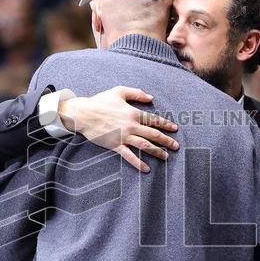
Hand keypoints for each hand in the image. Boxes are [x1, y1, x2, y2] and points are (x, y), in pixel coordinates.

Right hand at [58, 86, 179, 172]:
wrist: (83, 113)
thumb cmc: (100, 101)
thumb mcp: (119, 91)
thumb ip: (136, 93)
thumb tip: (151, 97)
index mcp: (133, 113)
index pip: (154, 120)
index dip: (166, 125)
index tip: (175, 129)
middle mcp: (131, 126)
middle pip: (153, 134)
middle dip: (167, 140)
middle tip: (176, 146)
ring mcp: (123, 137)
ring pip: (144, 146)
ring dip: (157, 152)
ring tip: (166, 157)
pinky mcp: (115, 145)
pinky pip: (129, 156)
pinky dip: (138, 163)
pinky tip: (146, 169)